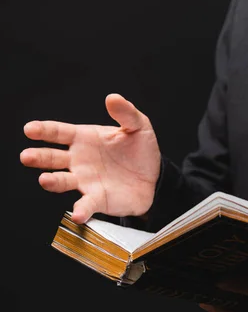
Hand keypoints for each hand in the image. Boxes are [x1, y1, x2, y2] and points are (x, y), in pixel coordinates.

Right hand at [20, 93, 160, 222]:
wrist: (155, 178)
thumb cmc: (140, 151)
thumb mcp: (138, 127)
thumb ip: (125, 112)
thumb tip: (113, 98)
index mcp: (85, 139)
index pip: (59, 133)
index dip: (44, 130)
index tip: (30, 129)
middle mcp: (79, 160)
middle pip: (52, 157)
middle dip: (39, 156)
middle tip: (27, 156)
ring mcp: (85, 180)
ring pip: (62, 181)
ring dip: (52, 181)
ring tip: (45, 179)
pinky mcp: (96, 199)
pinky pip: (85, 205)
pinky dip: (80, 210)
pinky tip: (78, 213)